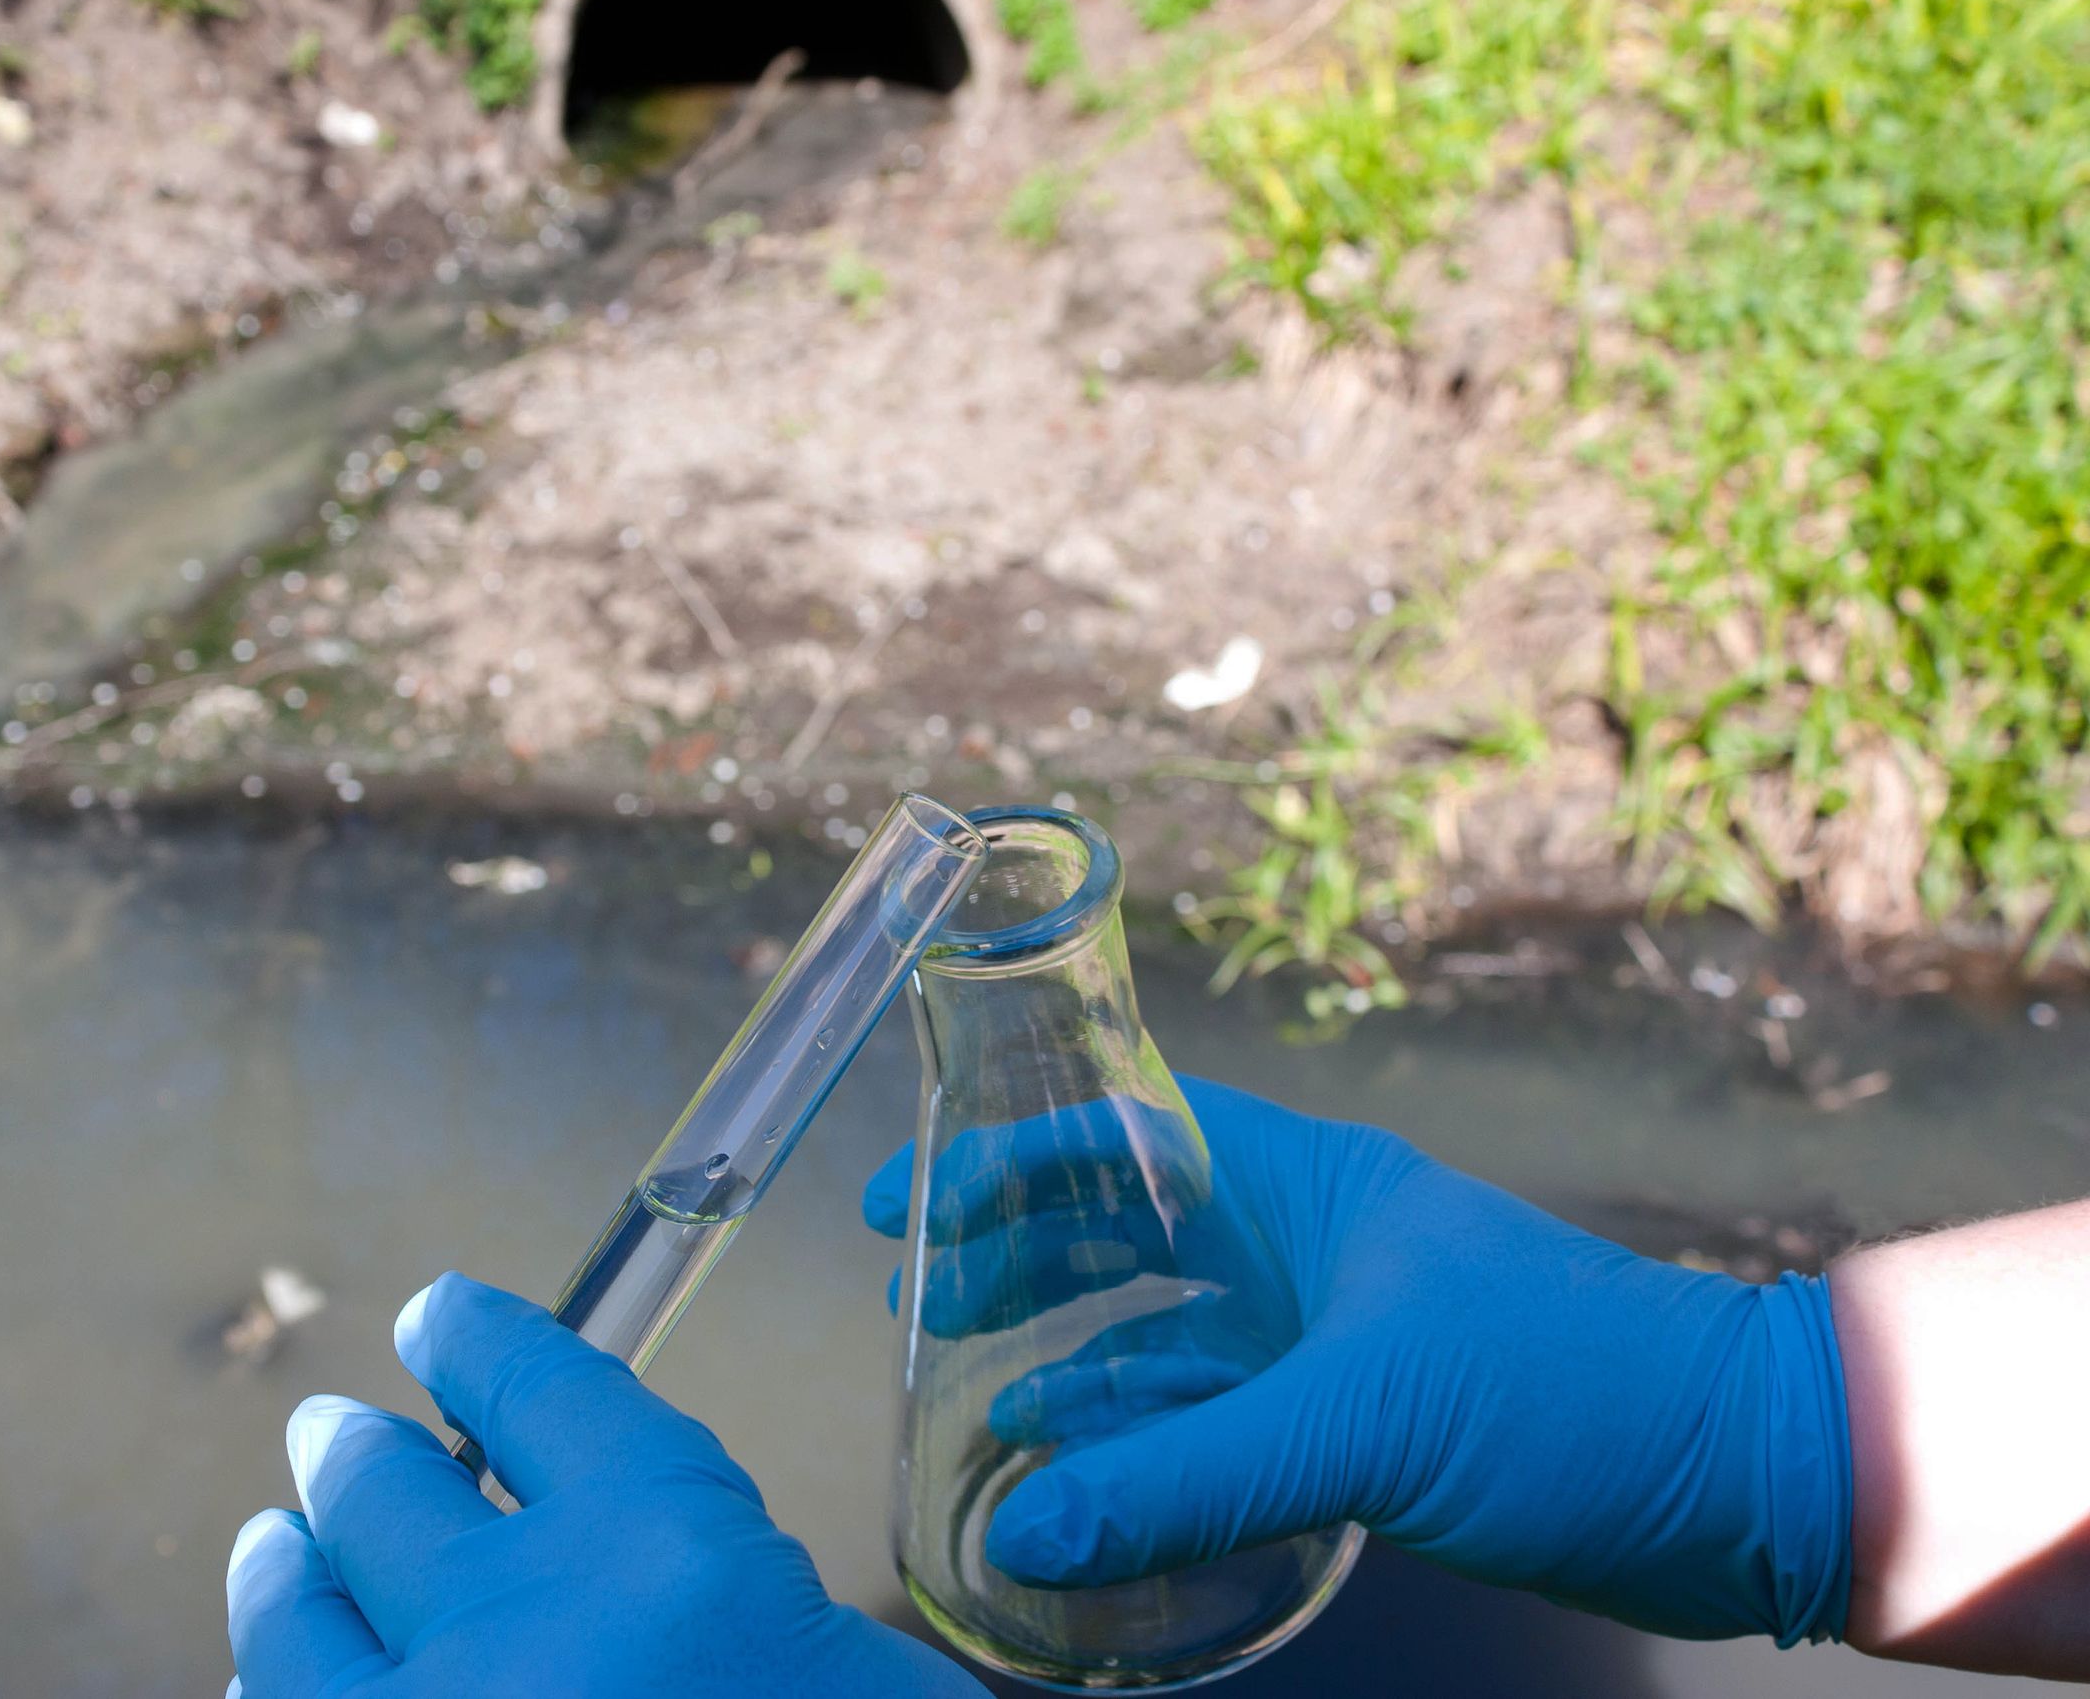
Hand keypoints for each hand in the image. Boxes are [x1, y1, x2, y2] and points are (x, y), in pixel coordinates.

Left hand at [226, 1272, 980, 1698]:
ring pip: (292, 1620)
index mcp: (673, 1560)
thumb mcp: (852, 1685)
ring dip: (284, 1573)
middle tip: (331, 1436)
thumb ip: (723, 1612)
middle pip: (385, 1490)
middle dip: (353, 1455)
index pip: (542, 1389)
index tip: (439, 1314)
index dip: (479, 1339)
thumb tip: (629, 1593)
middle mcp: (520, 1635)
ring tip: (275, 1551)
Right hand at [862, 1076, 1853, 1643]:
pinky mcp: (1365, 1424)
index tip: (910, 1200)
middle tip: (918, 1298)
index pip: (1125, 1134)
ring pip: (1167, 1330)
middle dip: (1020, 1256)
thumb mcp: (1364, 1420)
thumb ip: (1188, 1473)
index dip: (1010, 1159)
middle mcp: (1309, 1244)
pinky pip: (1218, 1417)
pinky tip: (1083, 1478)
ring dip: (1073, 1356)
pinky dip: (1145, 1439)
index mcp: (1306, 1183)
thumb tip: (1023, 1526)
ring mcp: (1335, 1336)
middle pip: (1128, 1228)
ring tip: (974, 1393)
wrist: (1748, 1482)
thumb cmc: (1572, 1393)